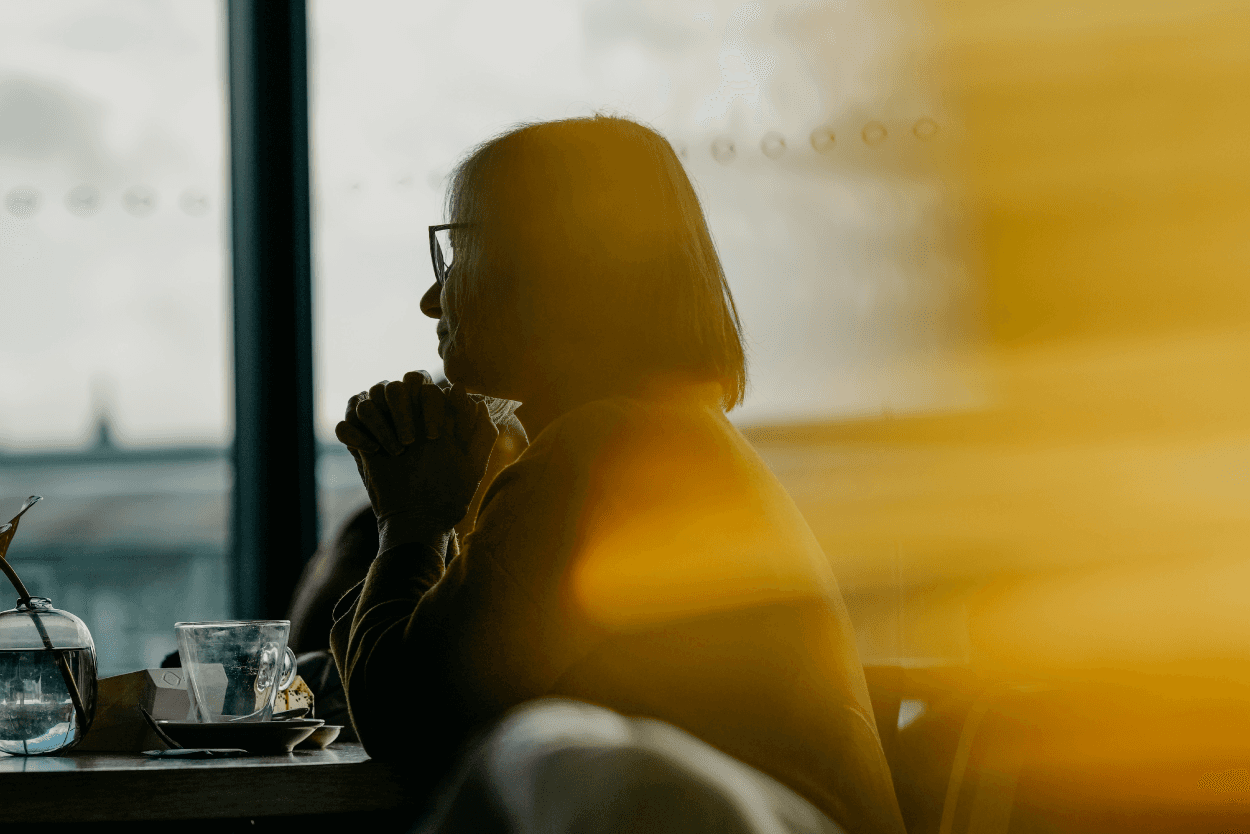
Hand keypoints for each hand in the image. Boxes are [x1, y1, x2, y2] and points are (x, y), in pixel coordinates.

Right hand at [335, 372, 498, 531]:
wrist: (417, 521)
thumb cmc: (449, 497)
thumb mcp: (473, 468)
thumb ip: (482, 435)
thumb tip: (479, 402)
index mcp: (435, 417)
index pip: (428, 387)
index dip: (432, 403)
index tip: (437, 436)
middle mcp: (408, 418)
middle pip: (399, 386)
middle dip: (405, 409)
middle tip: (413, 442)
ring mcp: (383, 429)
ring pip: (369, 398)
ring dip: (381, 422)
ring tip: (397, 451)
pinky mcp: (361, 446)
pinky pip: (345, 426)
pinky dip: (356, 435)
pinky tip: (374, 453)